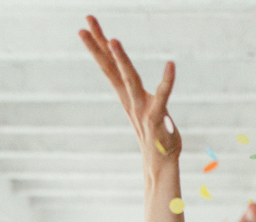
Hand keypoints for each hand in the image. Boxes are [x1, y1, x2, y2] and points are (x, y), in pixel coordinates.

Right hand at [80, 15, 179, 162]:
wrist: (161, 165)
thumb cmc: (159, 140)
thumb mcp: (153, 114)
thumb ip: (153, 99)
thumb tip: (159, 98)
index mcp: (128, 97)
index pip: (109, 68)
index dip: (97, 48)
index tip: (85, 28)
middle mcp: (131, 101)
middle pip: (111, 68)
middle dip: (99, 44)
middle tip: (86, 22)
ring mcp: (142, 110)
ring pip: (129, 80)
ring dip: (121, 60)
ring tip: (112, 40)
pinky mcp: (156, 119)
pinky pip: (162, 97)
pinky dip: (167, 81)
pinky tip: (171, 65)